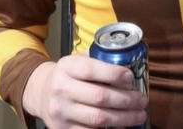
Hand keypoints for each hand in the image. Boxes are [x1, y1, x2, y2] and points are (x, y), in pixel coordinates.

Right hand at [23, 55, 147, 128]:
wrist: (41, 93)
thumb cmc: (67, 76)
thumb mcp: (76, 61)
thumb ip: (98, 59)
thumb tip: (129, 63)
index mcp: (66, 67)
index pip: (91, 70)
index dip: (114, 74)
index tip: (131, 78)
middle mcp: (61, 89)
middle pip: (100, 97)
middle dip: (127, 100)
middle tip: (142, 100)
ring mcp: (61, 111)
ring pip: (99, 118)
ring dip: (125, 118)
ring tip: (139, 114)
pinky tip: (123, 125)